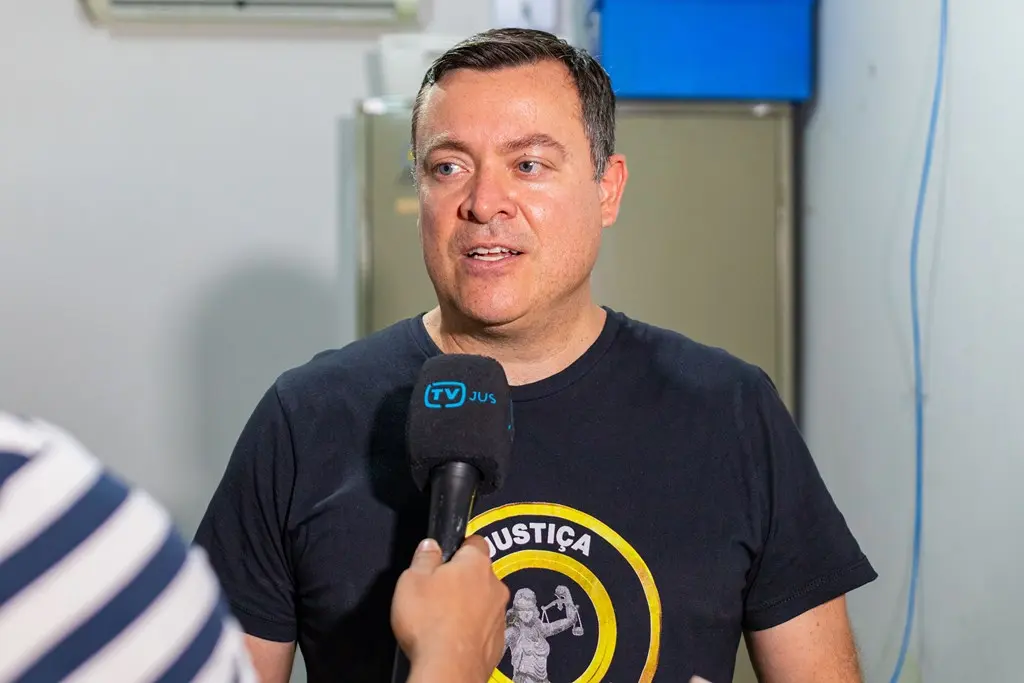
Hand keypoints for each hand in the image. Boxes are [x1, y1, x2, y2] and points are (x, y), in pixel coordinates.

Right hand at [392, 536, 508, 682]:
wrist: (448, 669)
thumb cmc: (430, 622)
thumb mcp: (412, 580)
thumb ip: (424, 558)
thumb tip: (430, 546)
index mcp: (475, 564)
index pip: (475, 542)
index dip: (459, 547)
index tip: (446, 557)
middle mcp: (494, 586)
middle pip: (480, 573)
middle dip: (463, 579)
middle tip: (437, 591)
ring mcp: (499, 615)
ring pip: (484, 601)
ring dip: (469, 606)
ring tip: (442, 619)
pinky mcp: (498, 641)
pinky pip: (485, 627)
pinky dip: (472, 629)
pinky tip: (453, 638)